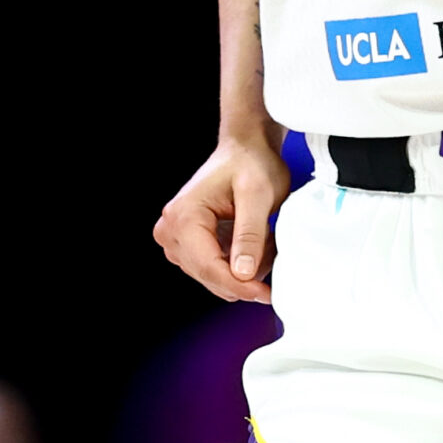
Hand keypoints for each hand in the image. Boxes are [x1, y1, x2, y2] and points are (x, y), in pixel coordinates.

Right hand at [153, 133, 291, 301]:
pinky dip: (240, 263)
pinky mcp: (188, 244)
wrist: (246, 147)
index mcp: (183, 216)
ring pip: (214, 277)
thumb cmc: (251, 163)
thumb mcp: (258, 195)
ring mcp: (177, 239)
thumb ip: (249, 235)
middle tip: (272, 246)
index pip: (208, 267)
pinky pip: (215, 269)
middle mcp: (171, 230)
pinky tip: (254, 241)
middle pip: (209, 276)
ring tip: (263, 238)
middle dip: (244, 273)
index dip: (239, 286)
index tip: (265, 295)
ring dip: (244, 268)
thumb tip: (242, 274)